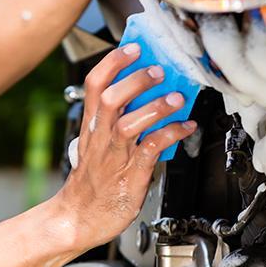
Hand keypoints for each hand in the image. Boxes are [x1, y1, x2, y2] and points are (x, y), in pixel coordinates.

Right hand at [55, 43, 195, 250]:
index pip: (94, 85)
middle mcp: (101, 136)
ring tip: (177, 97)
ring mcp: (115, 154)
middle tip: (157, 69)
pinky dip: (171, 134)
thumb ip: (116, 122)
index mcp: (91, 126)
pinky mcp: (130, 173)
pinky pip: (151, 149)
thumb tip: (147, 97)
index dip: (113, 62)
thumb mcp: (97, 145)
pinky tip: (186, 126)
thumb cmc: (92, 183)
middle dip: (135, 79)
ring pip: (130, 122)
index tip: (132, 47)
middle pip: (110, 98)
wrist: (79, 218)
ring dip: (155, 106)